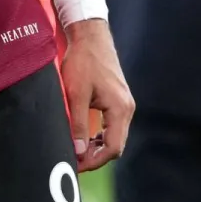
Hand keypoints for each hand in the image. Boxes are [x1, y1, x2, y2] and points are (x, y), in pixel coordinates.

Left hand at [61, 18, 134, 171]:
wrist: (90, 36)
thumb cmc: (83, 61)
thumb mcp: (76, 93)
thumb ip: (79, 123)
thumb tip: (77, 150)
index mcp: (120, 109)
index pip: (113, 147)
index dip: (95, 160)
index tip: (76, 165)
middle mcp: (127, 108)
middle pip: (116, 145)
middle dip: (95, 156)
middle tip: (73, 162)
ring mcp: (124, 104)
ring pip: (114, 136)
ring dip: (97, 147)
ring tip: (76, 151)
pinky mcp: (118, 100)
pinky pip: (112, 126)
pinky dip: (99, 136)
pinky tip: (84, 137)